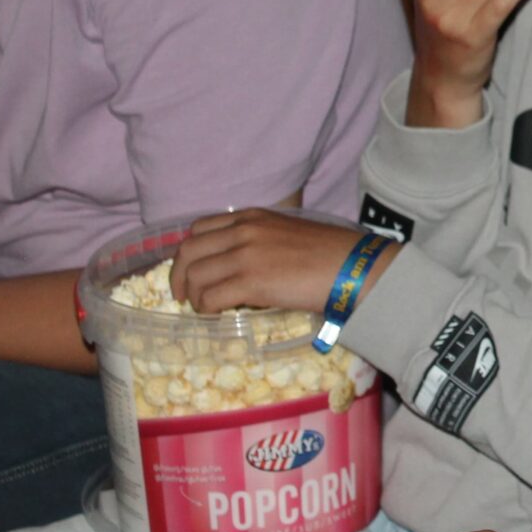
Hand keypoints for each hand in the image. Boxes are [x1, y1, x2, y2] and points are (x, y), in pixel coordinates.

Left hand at [170, 209, 375, 314]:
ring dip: (194, 297)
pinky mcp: (251, 281)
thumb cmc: (329, 253)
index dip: (187, 253)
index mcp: (251, 216)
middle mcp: (243, 230)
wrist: (352, 266)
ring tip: (206, 308)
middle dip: (178, 276)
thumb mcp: (287, 233)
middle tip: (183, 295)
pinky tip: (217, 314)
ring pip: (195, 276)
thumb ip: (259, 240)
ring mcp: (245, 255)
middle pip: (188, 252)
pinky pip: (210, 297)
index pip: (198, 228)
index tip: (190, 270)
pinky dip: (207, 309)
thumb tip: (241, 267)